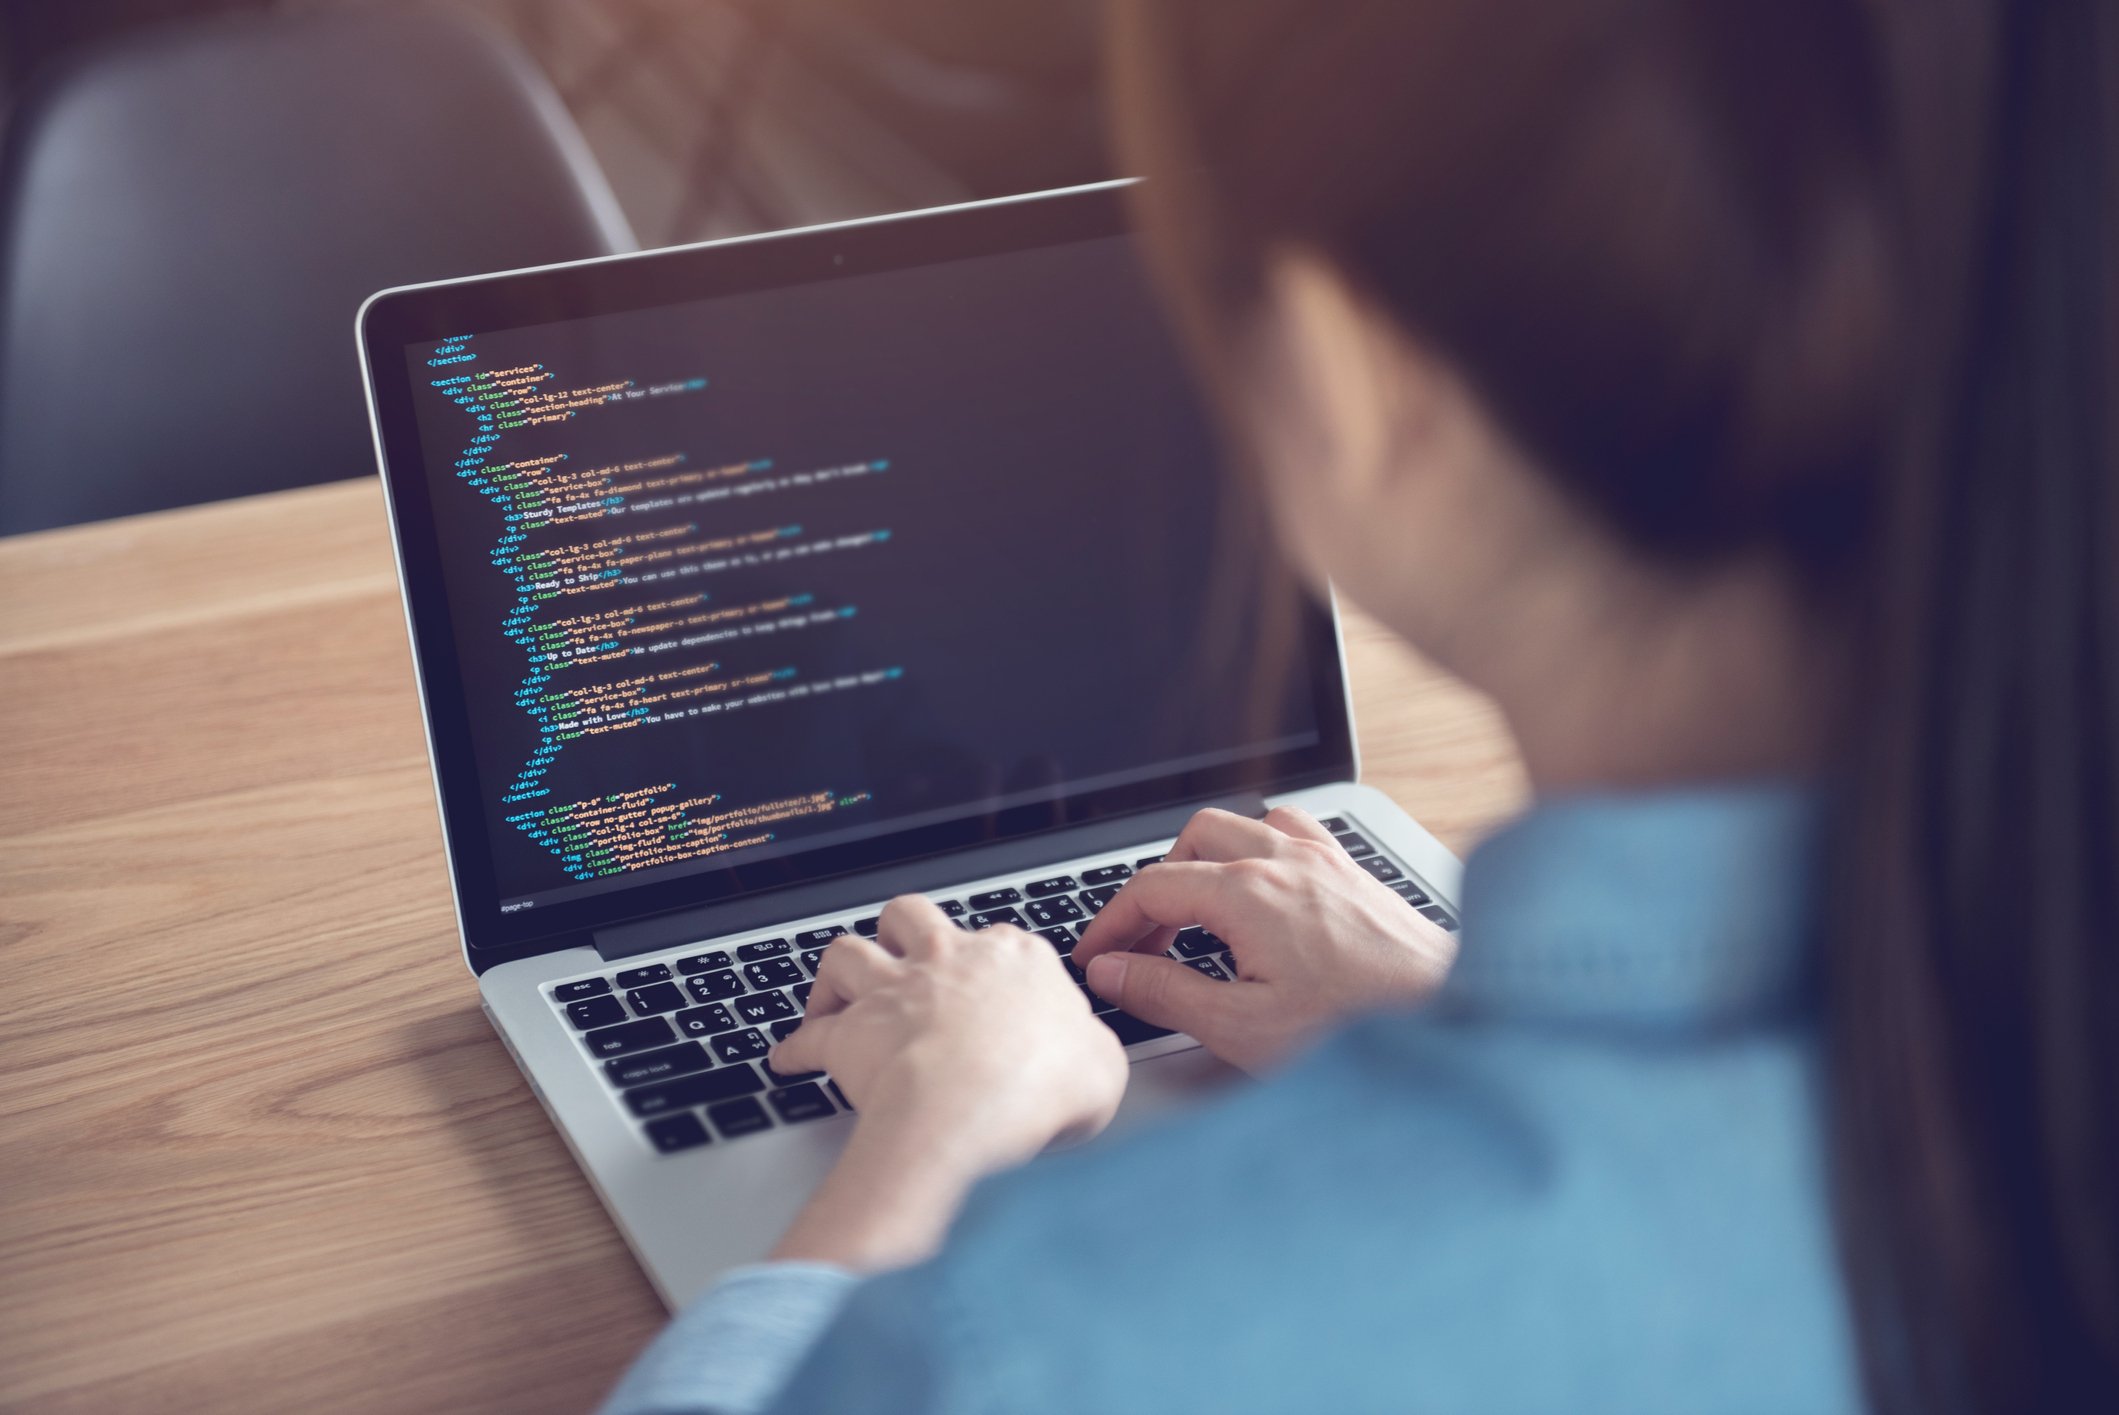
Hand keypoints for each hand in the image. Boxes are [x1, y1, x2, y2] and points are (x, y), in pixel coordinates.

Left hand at [766, 896, 1128, 1269]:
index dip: (994, 972)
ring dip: (836, 976)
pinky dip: (796, 1049)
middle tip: (901, 960)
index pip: (1001, 944)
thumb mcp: (1102, 1069)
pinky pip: (809, 1038)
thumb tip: (1086, 1060)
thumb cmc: (1036, 1087)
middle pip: (911, 917)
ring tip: (835, 998)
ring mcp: (892, 991)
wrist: (969, 1108)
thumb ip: (1091, 1053)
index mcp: (1014, 958)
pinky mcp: (849, 1035)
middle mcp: (947, 960)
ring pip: (846, 952)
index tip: (993, 1000)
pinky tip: (788, 1062)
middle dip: (902, 932)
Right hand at [1072, 806, 1455, 1072]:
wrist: (1458, 1024)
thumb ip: (1166, 993)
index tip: (1095, 959)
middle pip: (1192, 840)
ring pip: (1245, 825)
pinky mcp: (1358, 874)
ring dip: (1208, 860)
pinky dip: (1263, 850)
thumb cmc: (1360, 1031)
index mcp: (1249, 893)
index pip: (1151, 887)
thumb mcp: (1242, 1026)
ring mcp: (1327, 860)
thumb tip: (1111, 973)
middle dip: (1156, 887)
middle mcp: (1287, 859)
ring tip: (1196, 914)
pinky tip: (1267, 890)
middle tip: (1143, 944)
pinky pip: (1295, 831)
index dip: (1110, 924)